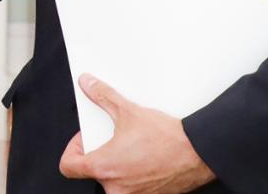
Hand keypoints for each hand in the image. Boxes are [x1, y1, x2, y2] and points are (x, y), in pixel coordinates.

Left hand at [58, 74, 214, 193]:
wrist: (199, 153)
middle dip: (100, 153)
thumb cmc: (167, 138)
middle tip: (113, 138)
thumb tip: (88, 84)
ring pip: (114, 180)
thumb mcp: (129, 111)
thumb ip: (103, 97)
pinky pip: (133, 186)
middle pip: (93, 172)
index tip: (85, 139)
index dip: (73, 149)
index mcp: (104, 168)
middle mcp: (116, 188)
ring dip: (118, 164)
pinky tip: (147, 158)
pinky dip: (135, 173)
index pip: (68, 166)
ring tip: (132, 147)